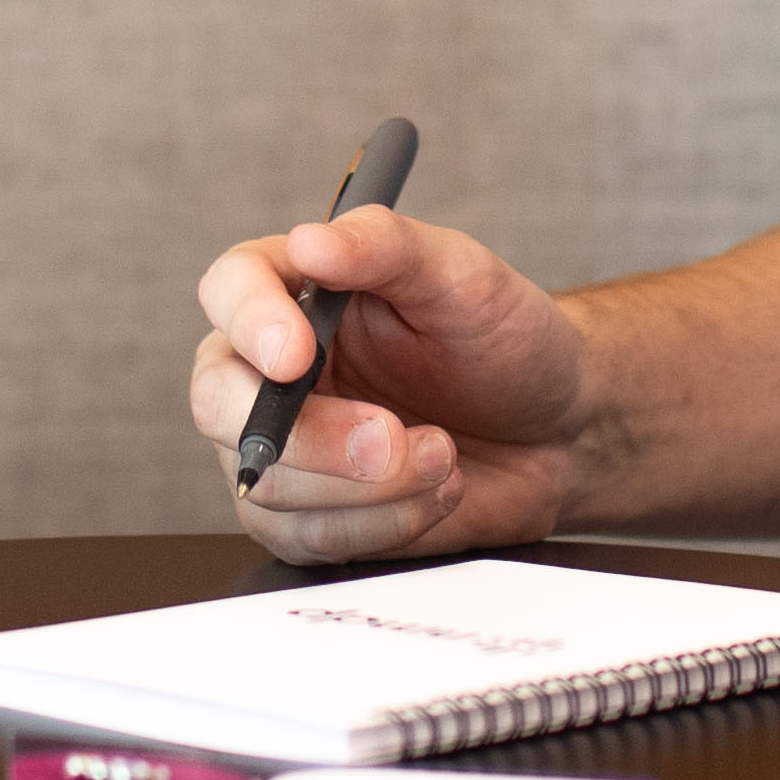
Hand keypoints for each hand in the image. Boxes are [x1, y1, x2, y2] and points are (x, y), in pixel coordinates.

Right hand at [186, 204, 604, 563]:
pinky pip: (310, 538)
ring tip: (442, 456)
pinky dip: (385, 522)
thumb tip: (310, 241)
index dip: (249, 322)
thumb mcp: (459, 274)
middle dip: (310, 436)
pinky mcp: (313, 516)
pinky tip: (435, 491)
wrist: (561, 430)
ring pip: (267, 486)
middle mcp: (273, 371)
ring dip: (368, 487)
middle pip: (219, 403)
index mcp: (297, 293)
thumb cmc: (505, 340)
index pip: (228, 290)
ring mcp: (287, 449)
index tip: (297, 354)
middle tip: (391, 438)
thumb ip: (384, 246)